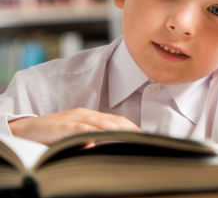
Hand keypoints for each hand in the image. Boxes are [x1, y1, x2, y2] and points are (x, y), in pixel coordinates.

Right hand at [8, 108, 142, 144]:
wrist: (26, 128)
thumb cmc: (53, 134)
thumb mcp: (76, 136)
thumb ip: (91, 139)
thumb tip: (104, 149)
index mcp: (90, 116)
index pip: (116, 120)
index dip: (131, 127)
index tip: (145, 135)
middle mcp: (86, 115)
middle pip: (114, 120)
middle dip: (131, 129)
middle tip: (146, 138)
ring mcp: (76, 119)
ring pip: (102, 122)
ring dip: (119, 130)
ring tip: (133, 137)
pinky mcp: (65, 126)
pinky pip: (82, 129)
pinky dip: (94, 133)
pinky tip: (104, 137)